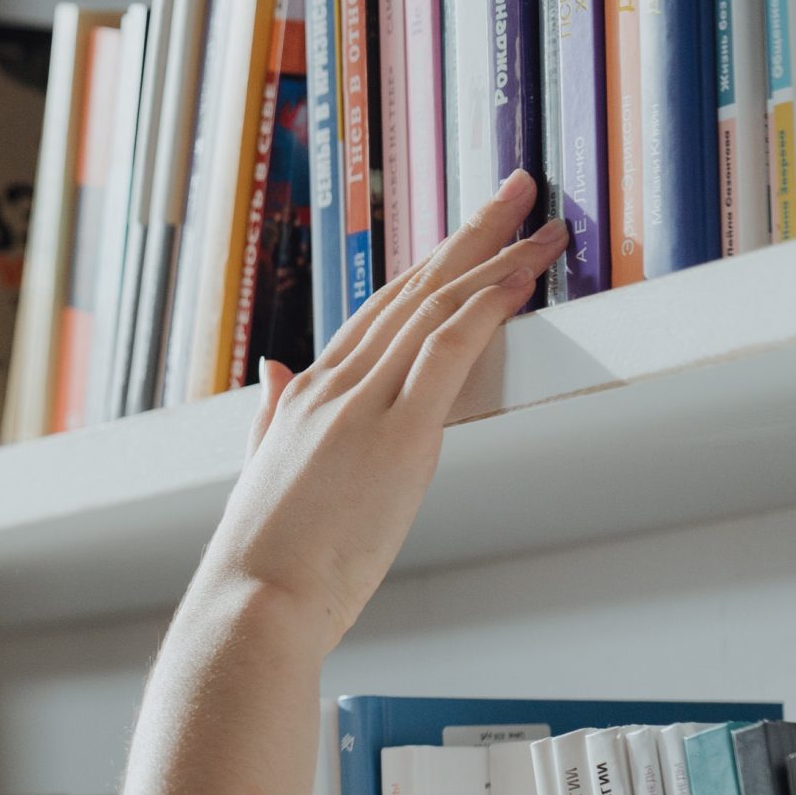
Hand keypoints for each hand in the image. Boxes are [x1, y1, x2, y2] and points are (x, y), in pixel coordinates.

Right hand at [190, 171, 566, 655]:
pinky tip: (521, 277)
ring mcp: (365, 405)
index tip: (464, 235)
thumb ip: (270, 416)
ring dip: (496, 256)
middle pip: (414, 291)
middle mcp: (333, 387)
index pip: (378, 312)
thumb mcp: (260, 472)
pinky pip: (450, 350)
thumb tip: (272, 371)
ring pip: (438, 307)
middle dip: (470, 236)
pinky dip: (488, 305)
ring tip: (541, 222)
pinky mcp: (397, 435)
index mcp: (303, 397)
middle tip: (515, 192)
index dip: (427, 267)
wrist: (254, 603)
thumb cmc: (262, 561)